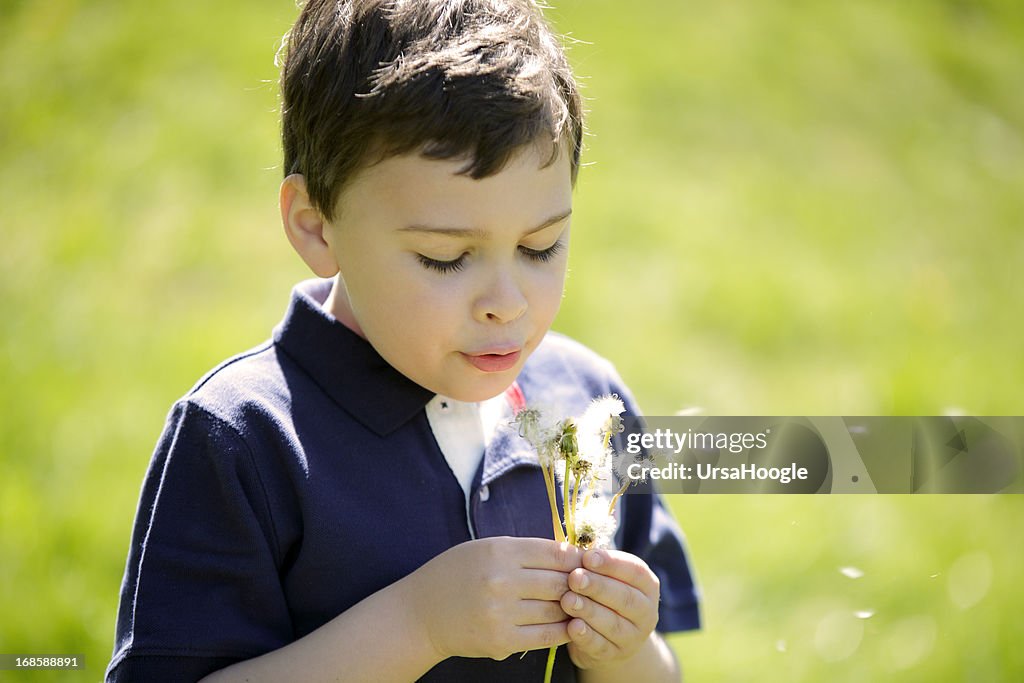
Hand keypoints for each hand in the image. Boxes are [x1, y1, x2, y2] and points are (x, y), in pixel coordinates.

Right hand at [408, 537, 583, 661]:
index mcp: (499, 551)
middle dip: (579, 583)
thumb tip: (569, 552)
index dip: (576, 557)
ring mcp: (501, 613)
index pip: (555, 552)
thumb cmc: (456, 574)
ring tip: (582, 604)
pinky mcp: (501, 640)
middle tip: (590, 584)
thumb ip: (523, 551)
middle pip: (560, 581)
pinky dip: (563, 630)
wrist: (420, 613)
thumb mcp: (485, 549)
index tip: (586, 561)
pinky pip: (546, 635)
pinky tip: (569, 624)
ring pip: (556, 609)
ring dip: (574, 607)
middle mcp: (501, 580)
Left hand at [559, 549, 660, 669]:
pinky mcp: (615, 655)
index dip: (611, 563)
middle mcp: (646, 611)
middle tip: (574, 578)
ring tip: (568, 600)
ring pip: (613, 623)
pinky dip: (586, 636)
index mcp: (647, 585)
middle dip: (598, 586)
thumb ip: (596, 559)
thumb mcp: (606, 574)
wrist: (610, 637)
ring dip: (589, 611)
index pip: (634, 571)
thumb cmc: (603, 593)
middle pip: (625, 598)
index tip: (587, 557)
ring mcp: (633, 637)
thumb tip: (579, 538)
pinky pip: (601, 646)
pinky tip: (572, 626)